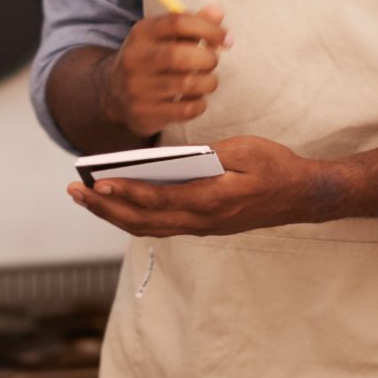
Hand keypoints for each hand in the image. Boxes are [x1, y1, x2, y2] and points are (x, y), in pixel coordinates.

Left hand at [66, 136, 335, 237]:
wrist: (302, 197)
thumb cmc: (276, 167)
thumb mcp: (245, 150)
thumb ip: (209, 154)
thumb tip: (175, 157)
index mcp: (213, 199)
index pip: (159, 199)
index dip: (126, 193)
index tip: (99, 183)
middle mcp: (203, 221)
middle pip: (144, 220)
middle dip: (106, 208)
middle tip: (76, 192)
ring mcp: (202, 227)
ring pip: (149, 227)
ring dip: (114, 215)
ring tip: (85, 198)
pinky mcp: (202, 226)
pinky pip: (160, 225)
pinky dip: (133, 217)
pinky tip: (114, 205)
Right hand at [94, 5, 228, 136]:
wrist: (114, 93)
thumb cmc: (151, 59)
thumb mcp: (164, 37)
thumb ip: (192, 23)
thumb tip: (218, 13)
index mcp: (141, 33)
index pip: (178, 22)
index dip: (208, 28)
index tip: (225, 38)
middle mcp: (135, 58)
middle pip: (180, 55)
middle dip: (208, 59)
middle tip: (212, 61)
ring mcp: (137, 88)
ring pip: (187, 84)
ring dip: (208, 82)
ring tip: (207, 81)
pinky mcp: (145, 113)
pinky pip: (186, 110)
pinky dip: (200, 103)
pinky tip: (196, 99)